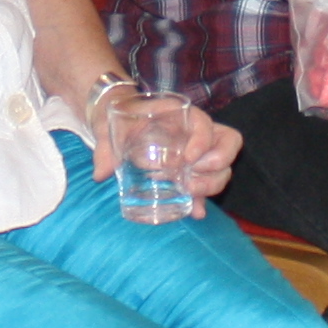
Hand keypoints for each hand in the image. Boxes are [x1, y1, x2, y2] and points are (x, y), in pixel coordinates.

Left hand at [86, 88, 238, 206]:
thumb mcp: (109, 127)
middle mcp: (195, 132)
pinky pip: (205, 184)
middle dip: (216, 166)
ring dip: (211, 183)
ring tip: (189, 193)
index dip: (203, 140)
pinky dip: (202, 200)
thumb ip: (104, 147)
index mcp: (179, 114)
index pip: (204, 123)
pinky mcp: (191, 171)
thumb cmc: (119, 119)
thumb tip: (101, 173)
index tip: (189, 158)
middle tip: (191, 180)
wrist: (120, 123)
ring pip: (222, 167)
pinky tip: (196, 213)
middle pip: (227, 144)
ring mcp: (198, 152)